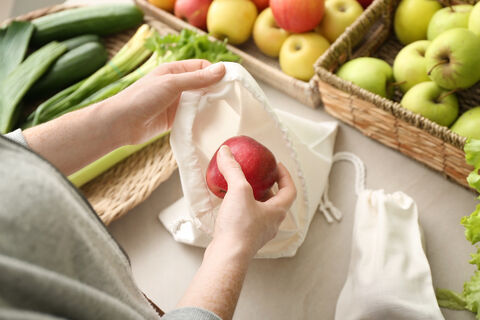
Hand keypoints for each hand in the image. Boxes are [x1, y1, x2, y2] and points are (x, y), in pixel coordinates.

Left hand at [108, 59, 225, 145]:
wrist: (121, 124)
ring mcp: (176, 102)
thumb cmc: (142, 98)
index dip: (217, 73)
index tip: (232, 84)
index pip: (202, 67)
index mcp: (175, 70)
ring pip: (200, 101)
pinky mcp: (175, 118)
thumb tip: (223, 69)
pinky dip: (202, 118)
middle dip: (216, 90)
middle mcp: (177, 85)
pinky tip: (212, 123)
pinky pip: (193, 116)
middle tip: (233, 100)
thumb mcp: (172, 84)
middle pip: (203, 84)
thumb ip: (197, 78)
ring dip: (210, 106)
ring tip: (225, 112)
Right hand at [212, 145, 296, 259]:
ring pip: (262, 212)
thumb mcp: (238, 191)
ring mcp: (259, 233)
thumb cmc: (240, 226)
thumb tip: (226, 151)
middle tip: (259, 176)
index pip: (290, 190)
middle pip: (276, 201)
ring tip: (242, 188)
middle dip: (269, 187)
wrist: (227, 256)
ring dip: (255, 199)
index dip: (285, 176)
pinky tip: (230, 205)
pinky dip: (242, 210)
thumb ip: (233, 169)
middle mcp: (272, 223)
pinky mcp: (245, 239)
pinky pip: (248, 220)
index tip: (277, 166)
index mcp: (277, 211)